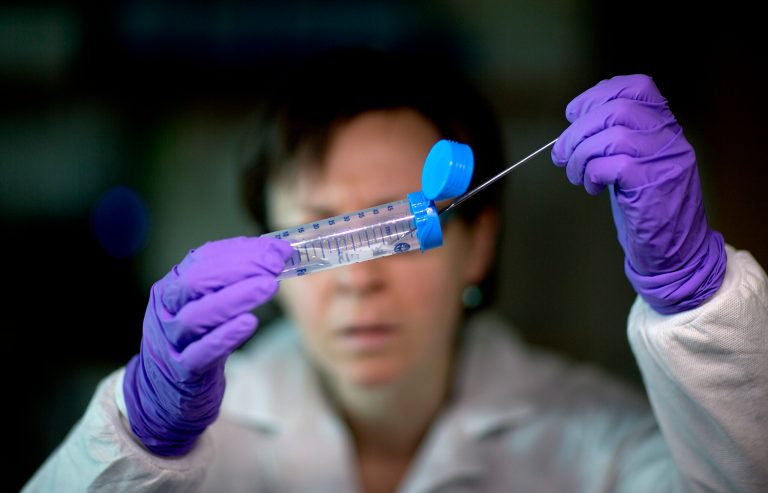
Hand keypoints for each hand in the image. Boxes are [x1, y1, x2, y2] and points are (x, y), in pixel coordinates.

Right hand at [122, 236, 292, 455]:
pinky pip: (202, 352)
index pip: (202, 259)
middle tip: (274, 265)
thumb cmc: (194, 340)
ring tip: (269, 286)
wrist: (164, 391)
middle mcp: (166, 310)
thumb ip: (232, 280)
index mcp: (172, 286)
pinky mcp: (182, 371)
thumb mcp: (205, 304)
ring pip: (198, 316)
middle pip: (196, 282)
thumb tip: (275, 253)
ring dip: (236, 298)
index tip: (276, 250)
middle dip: (239, 268)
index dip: (240, 251)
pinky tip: (250, 323)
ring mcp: (171, 341)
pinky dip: (226, 336)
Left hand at [551, 74, 725, 313]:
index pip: (638, 87)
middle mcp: (670, 140)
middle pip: (617, 109)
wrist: (674, 254)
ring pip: (611, 135)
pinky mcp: (651, 186)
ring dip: (580, 155)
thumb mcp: (633, 165)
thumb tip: (573, 124)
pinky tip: (592, 188)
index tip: (573, 113)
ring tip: (575, 175)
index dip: (599, 94)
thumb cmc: (646, 210)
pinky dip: (591, 173)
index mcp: (666, 130)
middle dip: (578, 130)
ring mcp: (664, 161)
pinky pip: (611, 164)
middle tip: (562, 154)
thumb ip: (614, 140)